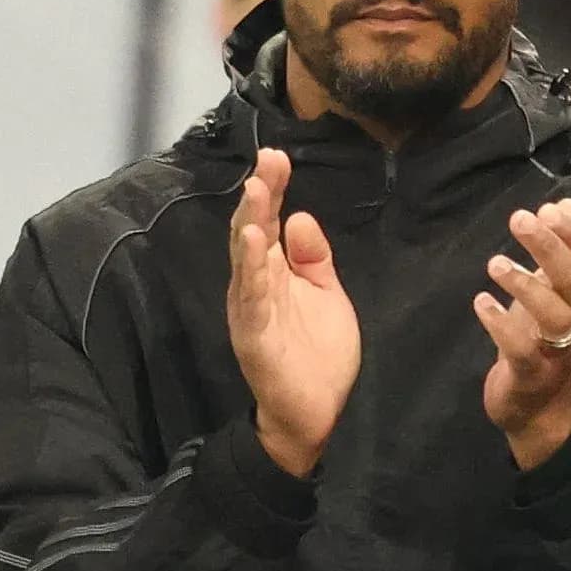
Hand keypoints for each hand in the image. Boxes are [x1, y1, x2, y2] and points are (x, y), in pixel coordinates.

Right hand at [227, 148, 360, 476]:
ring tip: (257, 190)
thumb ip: (312, 257)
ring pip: (246, 260)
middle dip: (259, 195)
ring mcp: (251, 309)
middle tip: (268, 161)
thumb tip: (299, 216)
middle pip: (252, 230)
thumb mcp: (324, 294)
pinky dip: (251, 269)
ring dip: (250, 224)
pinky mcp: (254, 335)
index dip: (272, 188)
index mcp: (273, 272)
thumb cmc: (318, 354)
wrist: (317, 414)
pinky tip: (255, 244)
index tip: (279, 156)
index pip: (269, 221)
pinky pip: (251, 298)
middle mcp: (256, 285)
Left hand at [472, 199, 570, 469]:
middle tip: (519, 218)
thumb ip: (562, 250)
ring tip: (494, 263)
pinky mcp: (531, 375)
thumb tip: (566, 204)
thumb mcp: (555, 292)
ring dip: (526, 284)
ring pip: (556, 316)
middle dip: (550, 246)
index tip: (551, 209)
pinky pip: (521, 350)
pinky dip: (500, 323)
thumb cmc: (544, 338)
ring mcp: (558, 351)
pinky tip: (481, 301)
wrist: (541, 408)